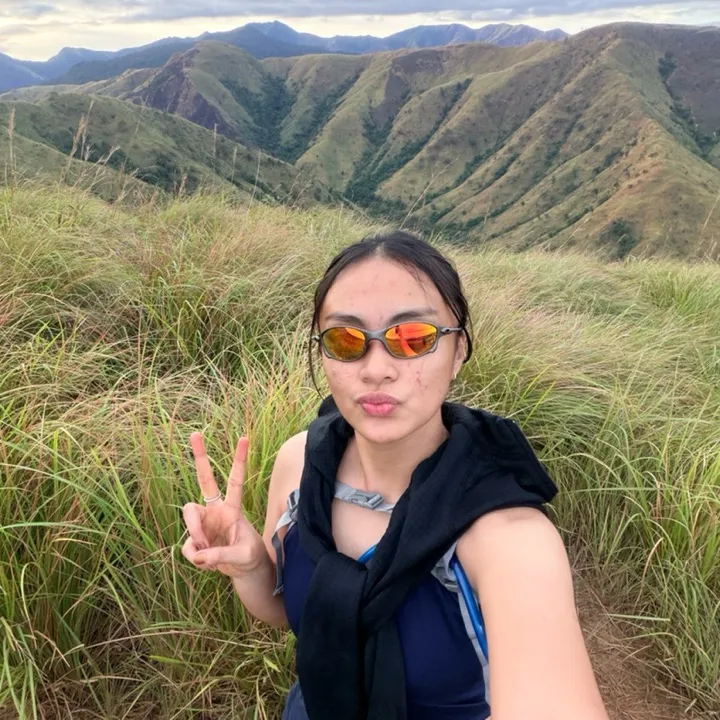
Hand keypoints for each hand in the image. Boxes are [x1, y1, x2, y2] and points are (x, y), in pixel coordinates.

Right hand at [181, 433, 266, 578]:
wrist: (244, 571)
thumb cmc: (249, 557)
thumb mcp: (243, 556)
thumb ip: (222, 554)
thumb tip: (198, 555)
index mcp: (233, 509)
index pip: (235, 481)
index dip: (239, 461)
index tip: (244, 438)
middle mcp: (216, 510)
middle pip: (204, 480)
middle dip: (200, 457)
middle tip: (194, 433)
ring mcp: (203, 522)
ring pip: (188, 516)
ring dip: (196, 536)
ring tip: (207, 556)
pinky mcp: (194, 538)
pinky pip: (188, 547)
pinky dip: (196, 558)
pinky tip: (207, 563)